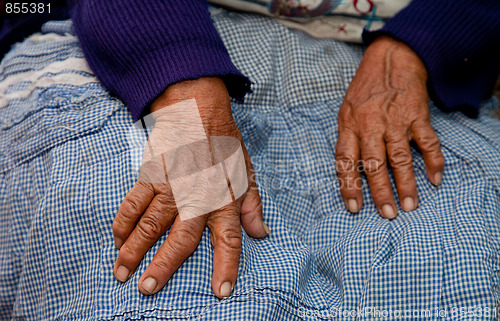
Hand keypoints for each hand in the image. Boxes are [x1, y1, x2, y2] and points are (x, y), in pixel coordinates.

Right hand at [112, 77, 268, 297]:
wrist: (198, 109)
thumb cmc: (224, 142)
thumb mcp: (246, 172)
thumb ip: (252, 205)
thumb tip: (261, 233)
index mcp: (224, 199)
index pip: (228, 239)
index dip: (226, 267)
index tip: (221, 292)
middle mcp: (196, 197)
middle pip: (180, 239)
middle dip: (163, 266)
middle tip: (148, 288)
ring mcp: (170, 186)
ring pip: (150, 225)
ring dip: (134, 250)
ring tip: (122, 272)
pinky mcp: (151, 175)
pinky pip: (133, 202)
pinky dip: (123, 222)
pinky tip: (117, 239)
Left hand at [335, 36, 444, 217]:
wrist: (391, 58)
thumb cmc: (365, 89)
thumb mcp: (346, 111)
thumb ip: (348, 138)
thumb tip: (349, 172)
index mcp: (349, 125)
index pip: (346, 161)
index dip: (349, 186)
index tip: (355, 207)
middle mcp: (370, 125)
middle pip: (374, 164)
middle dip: (381, 192)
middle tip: (388, 214)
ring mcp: (395, 120)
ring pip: (400, 158)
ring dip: (406, 184)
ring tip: (410, 205)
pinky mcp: (417, 115)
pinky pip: (427, 142)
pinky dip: (433, 161)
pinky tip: (435, 179)